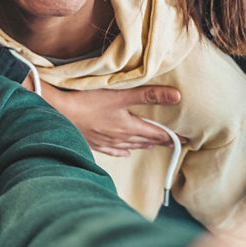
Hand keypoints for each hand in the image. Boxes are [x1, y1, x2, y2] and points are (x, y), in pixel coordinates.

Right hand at [32, 81, 182, 156]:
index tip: (187, 141)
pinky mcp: (92, 141)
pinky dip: (121, 151)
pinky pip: (112, 150)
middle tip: (174, 143)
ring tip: (153, 145)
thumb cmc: (88, 101)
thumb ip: (149, 95)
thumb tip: (178, 96)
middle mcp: (120, 137)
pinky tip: (124, 152)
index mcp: (129, 127)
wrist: (58, 112)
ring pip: (130, 146)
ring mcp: (105, 141)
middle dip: (160, 141)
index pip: (158, 134)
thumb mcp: (120, 94)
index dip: (173, 137)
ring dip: (143, 146)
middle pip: (145, 141)